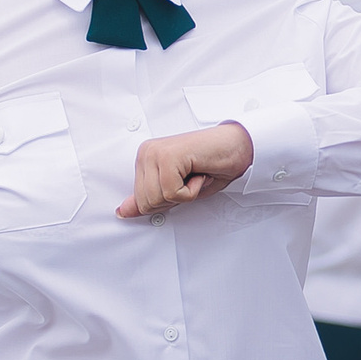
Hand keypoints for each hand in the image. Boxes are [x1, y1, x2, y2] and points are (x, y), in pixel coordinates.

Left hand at [118, 122, 253, 217]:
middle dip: (174, 199)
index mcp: (144, 158)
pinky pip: (172, 192)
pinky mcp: (168, 156)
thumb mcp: (177, 190)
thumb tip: (123, 212)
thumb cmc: (212, 166)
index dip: (166, 202)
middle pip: (146, 202)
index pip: (139, 201)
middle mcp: (146, 152)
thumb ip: (148, 200)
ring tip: (195, 175)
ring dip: (184, 194)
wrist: (238, 147)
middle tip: (191, 179)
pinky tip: (199, 173)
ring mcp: (155, 152)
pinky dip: (191, 190)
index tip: (183, 183)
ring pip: (157, 199)